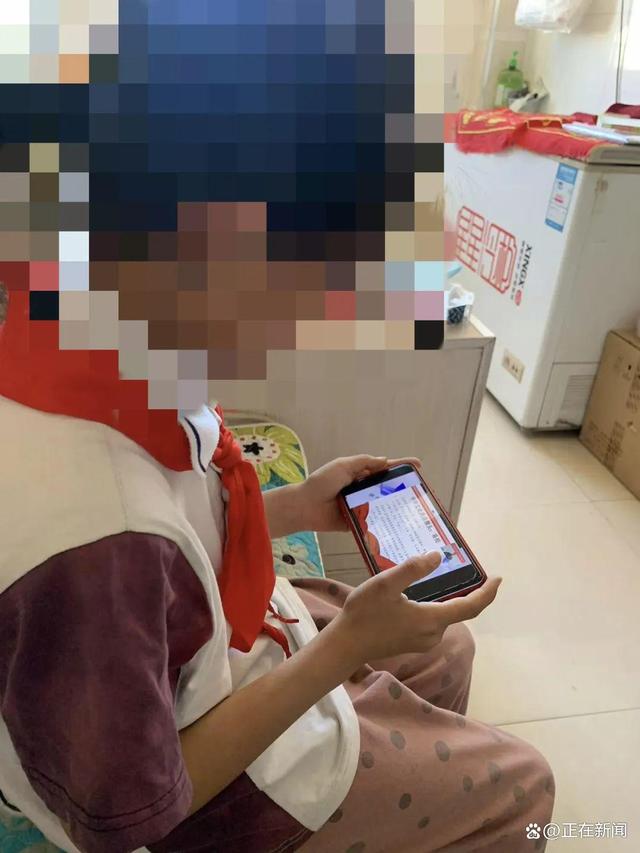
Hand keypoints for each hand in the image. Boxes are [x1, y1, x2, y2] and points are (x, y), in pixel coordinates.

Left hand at [297, 454, 422, 532]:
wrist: (304, 506)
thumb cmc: (321, 483)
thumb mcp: (343, 466)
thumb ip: (363, 462)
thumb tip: (385, 461)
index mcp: (359, 474)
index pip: (384, 468)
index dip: (401, 466)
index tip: (418, 466)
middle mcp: (362, 490)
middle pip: (387, 488)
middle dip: (403, 488)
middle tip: (421, 492)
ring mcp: (361, 506)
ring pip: (382, 506)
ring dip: (396, 507)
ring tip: (415, 510)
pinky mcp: (357, 522)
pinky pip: (373, 523)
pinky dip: (384, 524)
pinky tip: (399, 527)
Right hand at [334, 552, 501, 663]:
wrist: (346, 645)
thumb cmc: (365, 613)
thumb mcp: (386, 584)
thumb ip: (413, 569)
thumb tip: (437, 556)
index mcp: (432, 619)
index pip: (471, 607)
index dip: (487, 593)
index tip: (498, 578)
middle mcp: (433, 634)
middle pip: (460, 611)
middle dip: (469, 592)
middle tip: (469, 570)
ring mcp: (423, 641)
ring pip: (445, 616)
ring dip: (450, 599)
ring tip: (446, 577)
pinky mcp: (412, 642)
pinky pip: (433, 622)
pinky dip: (437, 606)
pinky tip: (424, 594)